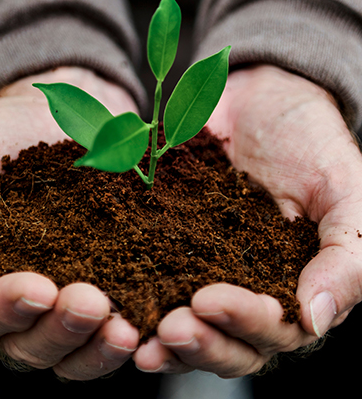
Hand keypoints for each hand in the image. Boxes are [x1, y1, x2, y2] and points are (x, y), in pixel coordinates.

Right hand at [0, 67, 142, 378]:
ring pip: (71, 354)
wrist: (45, 112)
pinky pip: (111, 336)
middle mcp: (11, 310)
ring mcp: (59, 307)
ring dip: (95, 347)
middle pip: (28, 346)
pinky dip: (126, 340)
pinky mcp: (106, 293)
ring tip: (122, 326)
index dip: (5, 308)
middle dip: (58, 330)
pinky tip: (147, 328)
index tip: (37, 286)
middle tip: (90, 302)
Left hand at [133, 65, 361, 376]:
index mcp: (293, 292)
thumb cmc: (311, 144)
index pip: (274, 332)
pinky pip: (139, 286)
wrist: (256, 98)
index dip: (244, 323)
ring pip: (181, 329)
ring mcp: (197, 277)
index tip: (208, 299)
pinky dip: (124, 299)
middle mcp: (243, 296)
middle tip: (168, 327)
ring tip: (129, 332)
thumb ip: (345, 254)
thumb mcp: (346, 189)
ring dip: (157, 339)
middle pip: (224, 344)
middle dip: (197, 343)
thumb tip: (315, 320)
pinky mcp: (157, 253)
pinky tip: (103, 301)